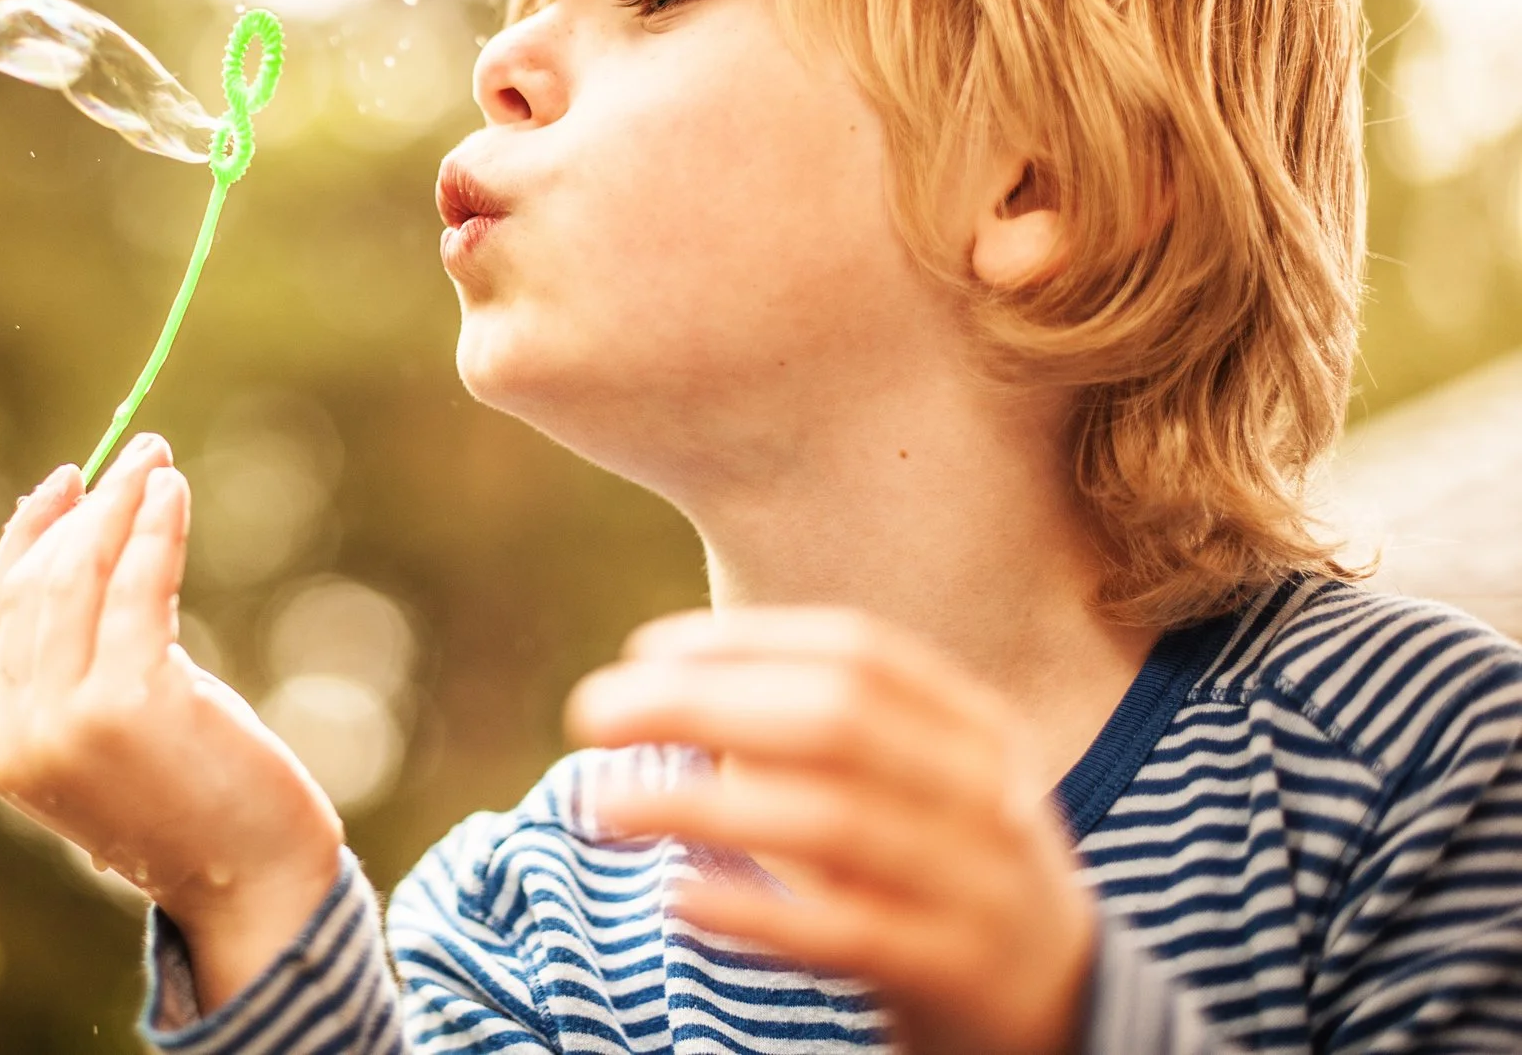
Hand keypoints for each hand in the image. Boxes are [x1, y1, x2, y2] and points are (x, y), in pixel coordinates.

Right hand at [0, 434, 345, 1011]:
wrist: (258, 887)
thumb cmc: (202, 805)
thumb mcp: (121, 734)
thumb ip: (85, 666)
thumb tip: (96, 545)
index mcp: (4, 751)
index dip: (26, 542)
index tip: (62, 486)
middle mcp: (21, 738)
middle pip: (34, 588)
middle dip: (83, 511)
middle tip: (131, 455)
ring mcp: (68, 723)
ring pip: (78, 579)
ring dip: (120, 506)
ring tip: (156, 461)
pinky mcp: (129, 702)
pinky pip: (136, 587)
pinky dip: (154, 528)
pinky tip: (172, 493)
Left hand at [565, 608, 1093, 1054]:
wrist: (1067, 1015)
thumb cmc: (942, 877)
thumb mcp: (908, 788)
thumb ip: (814, 734)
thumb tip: (661, 688)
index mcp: (975, 729)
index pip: (858, 654)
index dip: (743, 643)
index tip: (642, 650)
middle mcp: (987, 794)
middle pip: (835, 722)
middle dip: (702, 704)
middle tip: (590, 712)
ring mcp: (981, 885)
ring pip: (834, 823)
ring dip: (703, 804)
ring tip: (601, 804)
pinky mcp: (957, 972)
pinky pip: (848, 933)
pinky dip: (758, 911)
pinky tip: (678, 896)